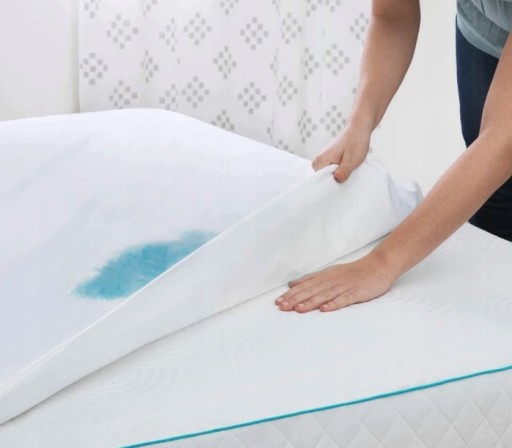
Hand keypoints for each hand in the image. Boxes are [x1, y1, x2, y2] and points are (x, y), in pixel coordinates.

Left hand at [274, 253, 395, 312]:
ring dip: (311, 303)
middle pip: (311, 291)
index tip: (277, 302)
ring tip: (298, 309)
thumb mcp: (328, 273)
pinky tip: (325, 310)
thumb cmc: (351, 272)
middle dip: (295, 299)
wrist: (377, 266)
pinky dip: (334, 304)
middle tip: (282, 307)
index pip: (304, 286)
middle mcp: (331, 281)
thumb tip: (291, 284)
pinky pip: (344, 299)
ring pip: (324, 295)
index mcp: (323, 277)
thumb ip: (309, 279)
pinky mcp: (356, 292)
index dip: (291, 294)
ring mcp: (343, 286)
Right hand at [312, 123, 370, 181]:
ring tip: (347, 171)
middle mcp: (317, 161)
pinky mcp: (327, 161)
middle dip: (335, 182)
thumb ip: (344, 170)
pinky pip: (331, 173)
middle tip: (347, 177)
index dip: (331, 186)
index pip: (320, 182)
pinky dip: (339, 173)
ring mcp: (322, 161)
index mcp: (320, 161)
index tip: (341, 185)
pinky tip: (346, 169)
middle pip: (323, 181)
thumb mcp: (352, 159)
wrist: (358, 130)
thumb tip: (338, 179)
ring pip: (328, 177)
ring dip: (338, 177)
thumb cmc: (356, 143)